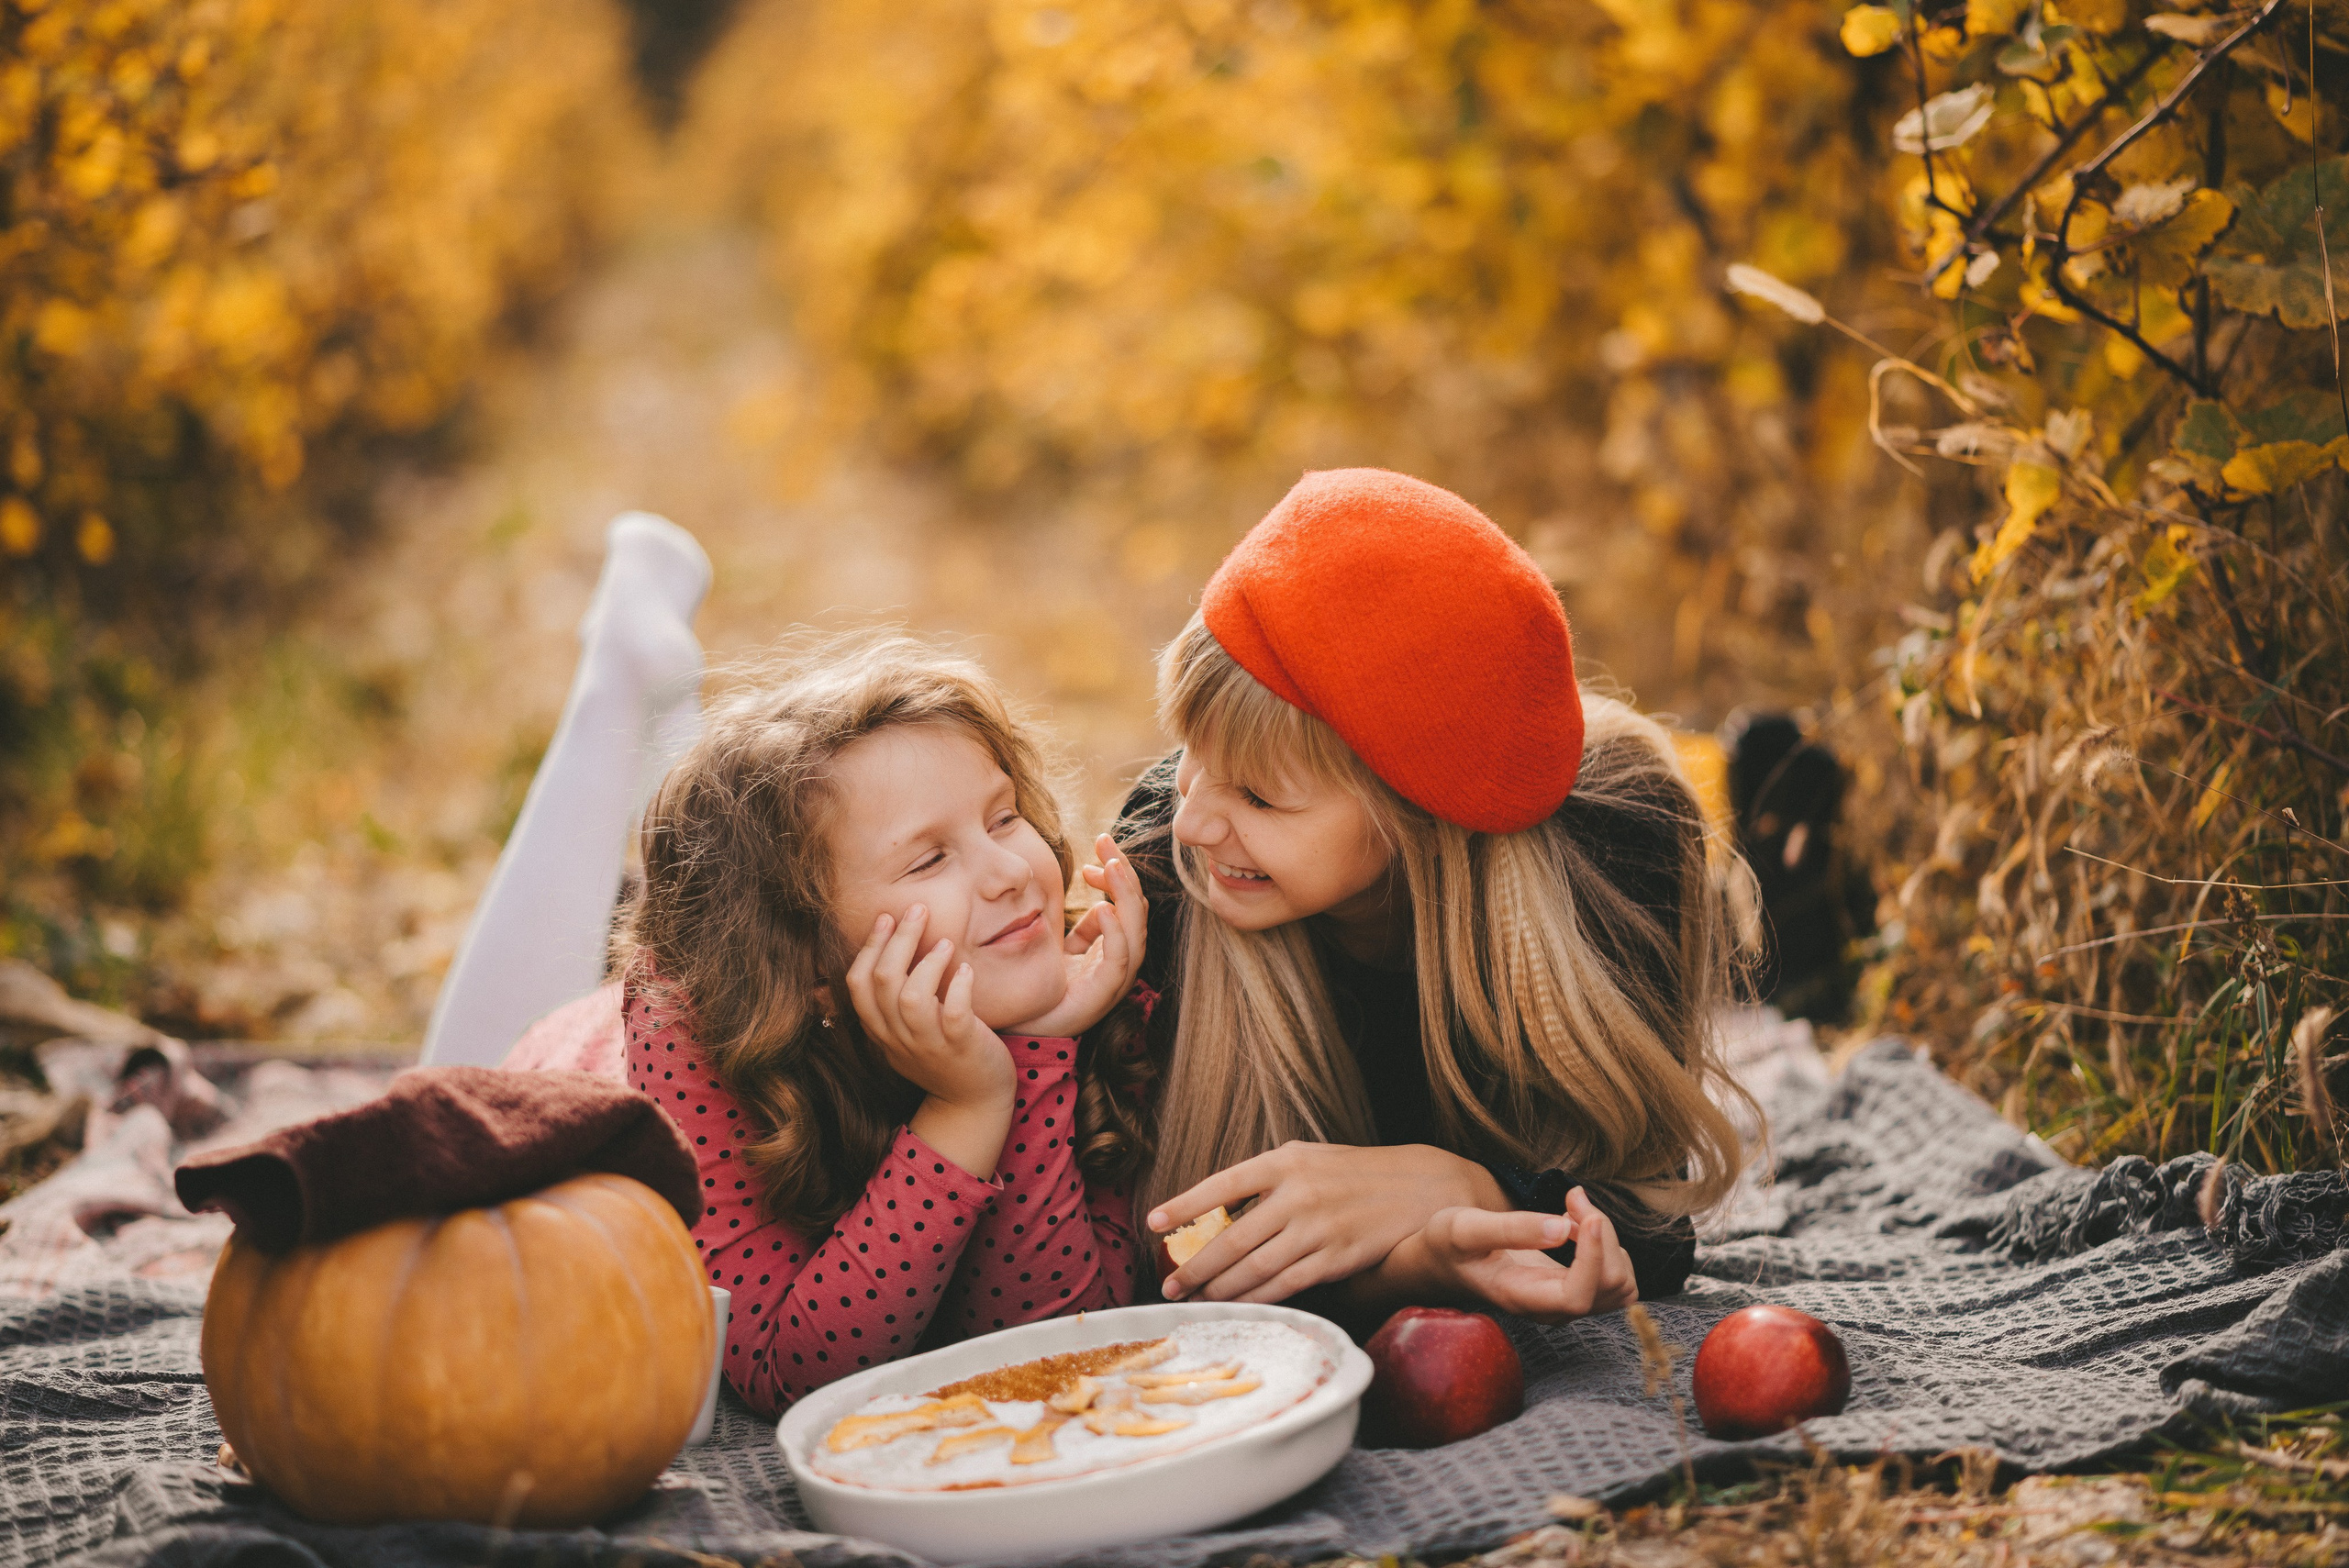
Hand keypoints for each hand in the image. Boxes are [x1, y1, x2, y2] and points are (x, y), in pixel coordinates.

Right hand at [845, 905, 1013, 1111]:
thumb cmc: (942, 1058)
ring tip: (945, 943)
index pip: (857, 984)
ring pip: (911, 998)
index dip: (869, 947)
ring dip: (927, 963)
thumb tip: (890, 948)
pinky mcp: (960, 1048)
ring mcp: (928, 1045)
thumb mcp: (905, 1034)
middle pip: (883, 981)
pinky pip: (953, 1015)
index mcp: (880, 1031)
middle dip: (898, 939)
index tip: (886, 917)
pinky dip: (958, 988)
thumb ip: (892, 1002)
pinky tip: (966, 971)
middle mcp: (898, 1038)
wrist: (972, 1104)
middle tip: (918, 909)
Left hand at [1001, 834, 1146, 1037]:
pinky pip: (1119, 960)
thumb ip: (1083, 927)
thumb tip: (1099, 899)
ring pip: (1135, 931)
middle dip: (1124, 872)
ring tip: (1109, 866)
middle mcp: (1121, 961)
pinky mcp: (1103, 994)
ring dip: (1125, 895)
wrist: (1024, 1025)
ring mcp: (1115, 979)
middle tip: (1104, 841)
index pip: (1128, 902)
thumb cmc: (1044, 987)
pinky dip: (1115, 933)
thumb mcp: (1065, 948)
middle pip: (1137, 910)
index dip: (1117, 872)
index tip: (1096, 847)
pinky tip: (1102, 908)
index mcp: (1115, 948)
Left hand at [1152, 1141, 1509, 1302]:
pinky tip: (1238, 1305)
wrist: (1419, 1186)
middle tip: (1170, 1287)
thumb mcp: (1307, 1159)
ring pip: (1255, 1268)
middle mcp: (1297, 1193)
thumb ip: (1265, 1182)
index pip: (1222, 1185)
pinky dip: (1257, 1298)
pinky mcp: (1336, 1257)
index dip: (1184, 1205)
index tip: (1154, 1223)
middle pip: (1232, 1239)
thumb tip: (1217, 1216)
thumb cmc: (1354, 1173)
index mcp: (1284, 1162)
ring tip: (1197, 1301)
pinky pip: (1286, 1285)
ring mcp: (1317, 1228)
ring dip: (1220, 1290)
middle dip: (1195, 1267)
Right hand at [1396, 1188, 1638, 1320]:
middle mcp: (1550, 1308)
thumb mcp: (1465, 1227)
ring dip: (1607, 1238)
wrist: (1445, 1259)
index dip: (1594, 1257)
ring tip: (1571, 1210)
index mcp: (1521, 1297)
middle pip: (1609, 1285)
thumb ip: (1511, 1229)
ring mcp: (1565, 1302)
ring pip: (1620, 1282)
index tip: (1587, 1216)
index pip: (1578, 1297)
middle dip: (1601, 1232)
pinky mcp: (1576, 1289)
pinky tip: (1577, 1225)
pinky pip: (1616, 1275)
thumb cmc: (1449, 1243)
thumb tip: (1561, 1229)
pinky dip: (1607, 1244)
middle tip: (1571, 1196)